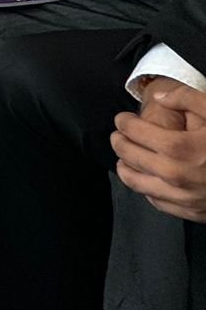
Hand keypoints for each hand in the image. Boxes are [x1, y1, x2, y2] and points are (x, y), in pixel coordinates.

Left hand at [113, 83, 205, 222]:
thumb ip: (186, 98)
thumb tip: (158, 97)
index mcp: (180, 148)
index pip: (135, 132)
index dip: (124, 122)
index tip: (122, 118)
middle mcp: (175, 175)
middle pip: (130, 157)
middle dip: (119, 143)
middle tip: (117, 135)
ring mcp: (183, 198)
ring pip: (136, 183)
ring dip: (125, 168)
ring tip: (124, 158)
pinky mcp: (192, 213)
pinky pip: (156, 202)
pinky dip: (146, 189)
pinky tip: (147, 179)